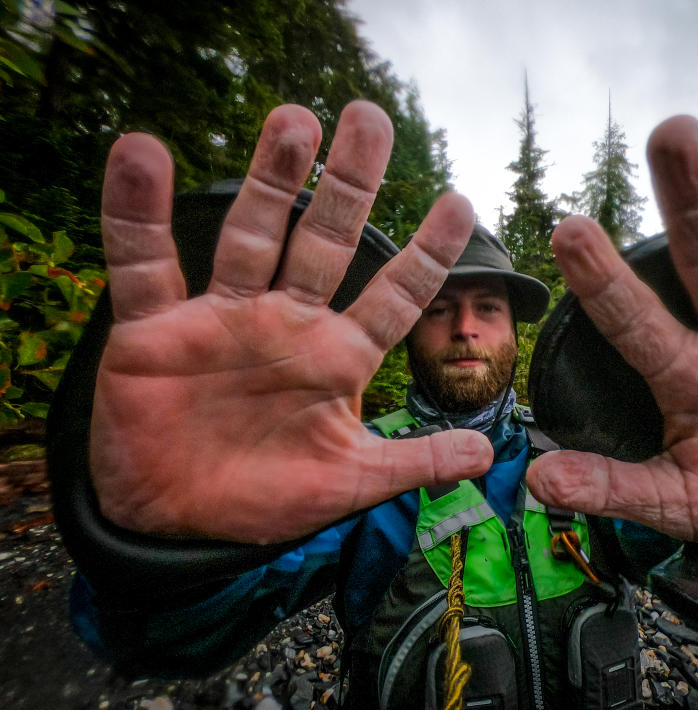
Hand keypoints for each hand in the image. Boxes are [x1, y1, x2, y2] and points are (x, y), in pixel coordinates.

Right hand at [92, 102, 491, 542]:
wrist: (177, 526)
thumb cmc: (268, 498)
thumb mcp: (349, 482)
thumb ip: (412, 462)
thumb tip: (485, 459)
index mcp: (337, 357)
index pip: (394, 294)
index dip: (427, 252)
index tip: (460, 202)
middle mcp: (286, 324)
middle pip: (326, 240)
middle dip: (349, 183)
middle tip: (372, 119)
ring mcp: (222, 319)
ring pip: (252, 235)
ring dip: (271, 179)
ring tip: (294, 120)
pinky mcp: (154, 329)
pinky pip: (143, 262)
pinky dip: (136, 212)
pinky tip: (141, 154)